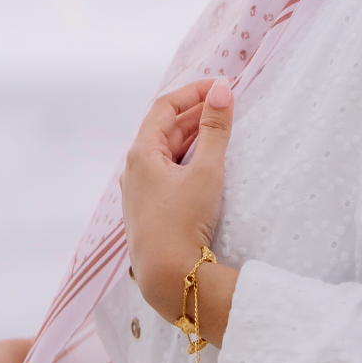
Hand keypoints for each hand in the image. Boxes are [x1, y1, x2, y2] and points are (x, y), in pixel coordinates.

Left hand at [121, 75, 238, 341]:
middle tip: (227, 104)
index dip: (193, 92)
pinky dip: (187, 157)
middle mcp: (134, 168)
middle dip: (196, 112)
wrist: (168, 277)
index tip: (222, 85)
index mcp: (141, 153)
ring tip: (221, 127)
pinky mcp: (149, 208)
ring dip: (193, 135)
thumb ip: (215, 129)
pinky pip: (167, 170)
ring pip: (166, 150)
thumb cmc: (183, 222)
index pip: (165, 107)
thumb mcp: (206, 172)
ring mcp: (139, 190)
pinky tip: (205, 162)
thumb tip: (222, 90)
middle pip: (165, 128)